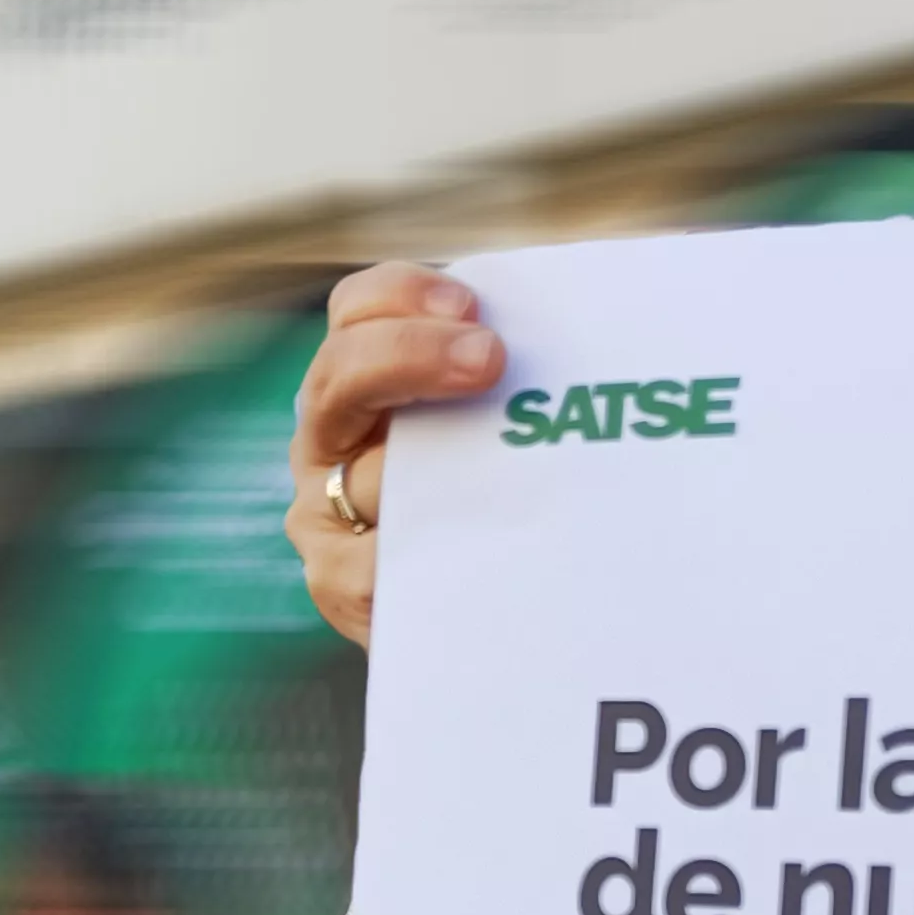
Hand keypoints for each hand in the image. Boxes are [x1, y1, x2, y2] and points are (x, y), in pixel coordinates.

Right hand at [284, 263, 502, 648]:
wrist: (506, 619)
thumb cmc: (518, 503)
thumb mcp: (510, 426)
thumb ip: (516, 374)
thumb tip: (590, 315)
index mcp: (361, 381)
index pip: (357, 311)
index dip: (402, 295)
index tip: (472, 305)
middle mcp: (328, 440)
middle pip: (341, 376)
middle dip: (410, 356)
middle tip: (491, 360)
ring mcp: (323, 514)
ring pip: (372, 475)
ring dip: (450, 471)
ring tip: (527, 476)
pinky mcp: (338, 586)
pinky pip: (374, 564)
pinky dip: (433, 555)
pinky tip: (493, 555)